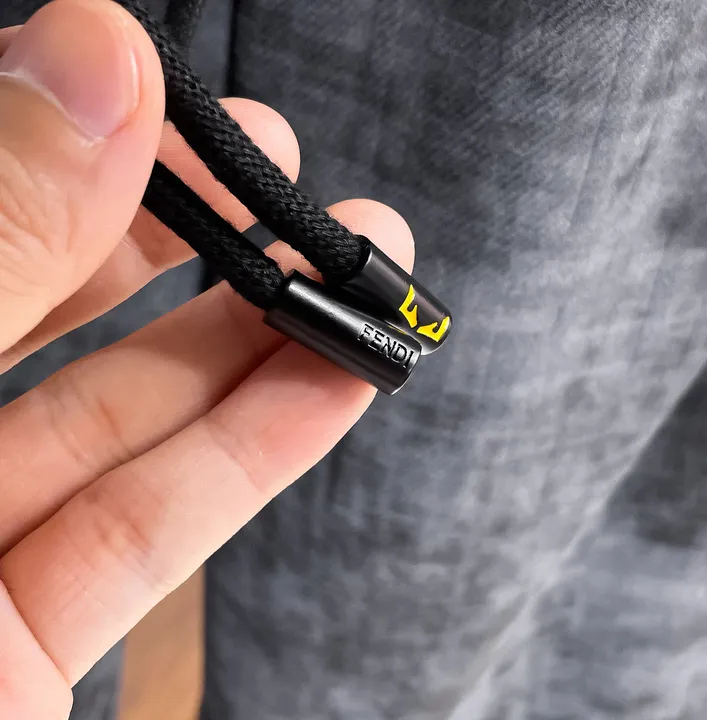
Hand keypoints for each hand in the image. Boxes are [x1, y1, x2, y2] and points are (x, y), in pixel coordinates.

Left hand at [0, 1, 412, 715]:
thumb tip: (89, 49)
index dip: (67, 128)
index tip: (172, 86)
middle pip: (47, 296)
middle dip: (188, 228)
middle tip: (289, 171)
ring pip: (125, 413)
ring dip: (258, 340)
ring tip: (358, 274)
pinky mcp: (23, 649)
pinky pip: (155, 524)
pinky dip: (255, 450)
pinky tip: (337, 382)